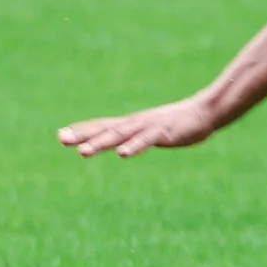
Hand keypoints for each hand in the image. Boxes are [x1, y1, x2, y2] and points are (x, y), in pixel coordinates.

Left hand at [59, 95, 220, 157]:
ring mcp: (148, 127)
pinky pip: (147, 140)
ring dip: (101, 143)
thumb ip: (135, 136)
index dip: (82, 130)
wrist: (205, 111)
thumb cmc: (177, 123)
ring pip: (121, 135)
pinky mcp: (164, 133)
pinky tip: (123, 154)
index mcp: (131, 124)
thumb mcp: (151, 128)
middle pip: (105, 129)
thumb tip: (121, 144)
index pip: (102, 125)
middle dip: (83, 135)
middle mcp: (135, 123)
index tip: (61, 136)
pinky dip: (134, 146)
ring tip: (83, 152)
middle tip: (62, 139)